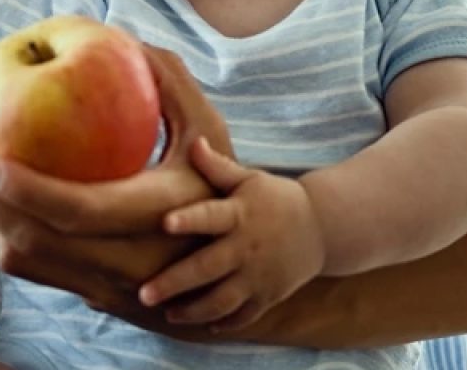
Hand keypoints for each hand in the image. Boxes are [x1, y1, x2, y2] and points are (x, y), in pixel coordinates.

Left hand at [0, 45, 234, 313]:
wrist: (236, 271)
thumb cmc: (221, 185)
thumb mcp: (209, 135)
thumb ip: (171, 84)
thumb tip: (121, 35)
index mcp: (156, 220)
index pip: (78, 211)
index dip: (26, 188)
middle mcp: (127, 264)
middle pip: (33, 244)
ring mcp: (105, 287)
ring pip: (24, 261)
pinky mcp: (88, 295)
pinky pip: (29, 267)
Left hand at [139, 137, 324, 331]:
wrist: (323, 228)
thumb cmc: (275, 199)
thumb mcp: (249, 179)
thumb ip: (217, 167)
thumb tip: (193, 141)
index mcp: (239, 214)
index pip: (211, 216)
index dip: (189, 219)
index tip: (165, 222)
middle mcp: (246, 247)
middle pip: (207, 268)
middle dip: (175, 282)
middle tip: (144, 293)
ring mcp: (258, 276)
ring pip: (223, 300)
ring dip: (193, 310)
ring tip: (167, 313)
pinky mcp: (268, 295)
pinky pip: (244, 316)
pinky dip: (224, 323)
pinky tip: (201, 325)